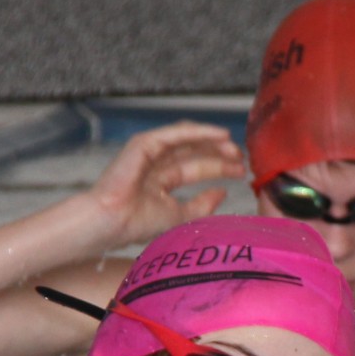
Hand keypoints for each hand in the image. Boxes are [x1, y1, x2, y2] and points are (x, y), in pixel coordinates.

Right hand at [86, 122, 245, 249]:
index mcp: (161, 181)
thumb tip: (223, 193)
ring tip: (234, 146)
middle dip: (219, 153)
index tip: (242, 171)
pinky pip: (175, 134)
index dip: (220, 168)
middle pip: (194, 153)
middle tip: (242, 158)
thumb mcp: (180, 216)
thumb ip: (202, 205)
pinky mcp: (144, 144)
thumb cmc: (137, 224)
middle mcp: (156, 164)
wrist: (112, 222)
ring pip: (187, 140)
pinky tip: (219, 134)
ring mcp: (149, 152)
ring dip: (212, 140)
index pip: (196, 168)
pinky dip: (198, 131)